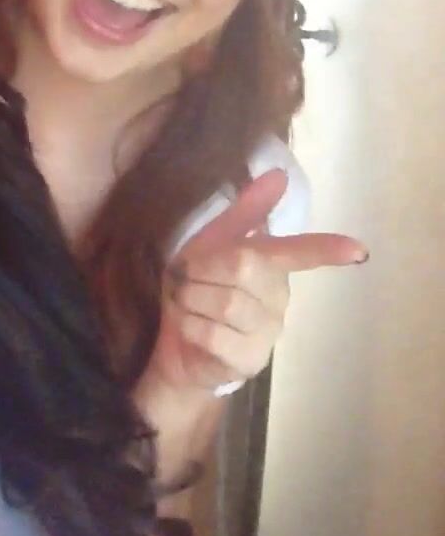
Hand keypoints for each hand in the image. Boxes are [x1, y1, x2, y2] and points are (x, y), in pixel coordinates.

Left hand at [145, 170, 368, 394]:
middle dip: (203, 266)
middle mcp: (279, 299)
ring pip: (226, 302)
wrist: (177, 344)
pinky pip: (213, 333)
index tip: (357, 250)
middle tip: (185, 275)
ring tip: (186, 302)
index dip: (327, 249)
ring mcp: (267, 333)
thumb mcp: (213, 243)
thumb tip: (280, 174)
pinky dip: (189, 324)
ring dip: (192, 297)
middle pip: (244, 265)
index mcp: (273, 267)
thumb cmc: (199, 288)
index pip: (302, 253)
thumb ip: (246, 211)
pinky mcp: (249, 361)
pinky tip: (189, 327)